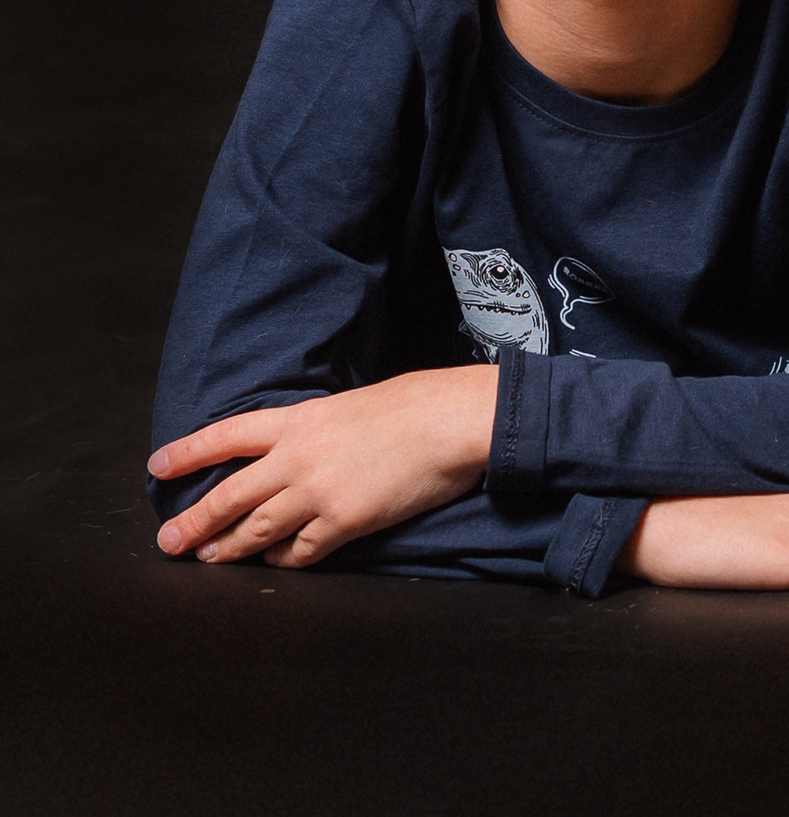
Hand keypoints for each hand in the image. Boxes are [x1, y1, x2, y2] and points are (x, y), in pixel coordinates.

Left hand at [150, 366, 498, 566]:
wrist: (452, 421)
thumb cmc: (419, 404)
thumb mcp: (356, 404)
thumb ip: (323, 429)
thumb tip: (312, 449)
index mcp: (300, 420)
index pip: (227, 435)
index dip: (189, 452)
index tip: (159, 466)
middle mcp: (297, 458)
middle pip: (229, 495)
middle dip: (194, 522)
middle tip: (169, 542)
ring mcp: (317, 492)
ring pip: (255, 529)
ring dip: (229, 548)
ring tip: (211, 559)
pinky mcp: (343, 522)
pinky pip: (300, 550)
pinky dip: (283, 559)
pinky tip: (276, 561)